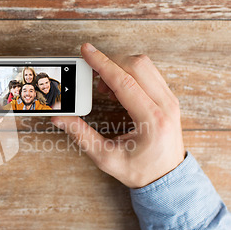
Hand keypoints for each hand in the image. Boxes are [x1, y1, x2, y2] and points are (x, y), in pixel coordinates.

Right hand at [52, 43, 184, 187]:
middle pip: (137, 65)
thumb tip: (60, 118)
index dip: (102, 64)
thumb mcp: (106, 158)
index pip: (124, 81)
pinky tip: (118, 89)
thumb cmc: (141, 171)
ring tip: (105, 88)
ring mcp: (170, 100)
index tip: (86, 51)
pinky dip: (130, 73)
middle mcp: (165, 105)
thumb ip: (81, 135)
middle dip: (110, 63)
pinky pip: (149, 73)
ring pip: (145, 65)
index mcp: (152, 120)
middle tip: (92, 77)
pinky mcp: (169, 98)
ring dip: (120, 67)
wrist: (168, 178)